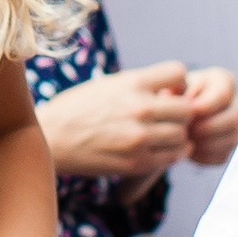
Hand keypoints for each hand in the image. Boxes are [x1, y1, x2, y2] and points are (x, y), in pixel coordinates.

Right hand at [38, 64, 194, 191]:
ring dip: (177, 136)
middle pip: (187, 109)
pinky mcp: (135, 163)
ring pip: (182, 136)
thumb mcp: (107, 84)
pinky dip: (170, 154)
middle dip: (181, 113)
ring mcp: (139, 138)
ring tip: (163, 136)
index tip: (169, 91)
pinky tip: (157, 149)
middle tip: (169, 118)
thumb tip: (172, 91)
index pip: (179, 73)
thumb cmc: (76, 108)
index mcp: (131, 83)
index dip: (178, 83)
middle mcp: (139, 108)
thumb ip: (140, 86)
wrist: (50, 139)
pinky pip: (171, 158)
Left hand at [180, 66, 237, 166]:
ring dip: (205, 144)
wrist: (177, 111)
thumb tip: (172, 98)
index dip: (203, 108)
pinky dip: (203, 155)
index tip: (186, 115)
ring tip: (185, 141)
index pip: (223, 96)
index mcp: (225, 80)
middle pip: (233, 120)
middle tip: (186, 132)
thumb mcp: (174, 86)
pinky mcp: (231, 144)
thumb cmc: (175, 94)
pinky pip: (222, 155)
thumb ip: (174, 89)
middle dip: (207, 129)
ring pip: (230, 140)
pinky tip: (188, 149)